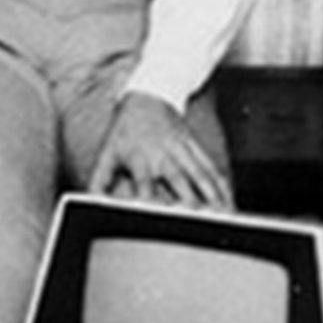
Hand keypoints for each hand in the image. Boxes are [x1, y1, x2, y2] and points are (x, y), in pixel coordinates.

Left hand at [88, 91, 234, 209]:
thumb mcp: (107, 152)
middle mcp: (163, 156)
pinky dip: (221, 187)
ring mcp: (182, 151)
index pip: (146, 185)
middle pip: (180, 182)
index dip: (151, 202)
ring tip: (224, 220)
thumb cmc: (124, 131)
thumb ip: (99, 181)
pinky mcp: (195, 147)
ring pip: (201, 177)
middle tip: (201, 225)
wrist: (148, 96)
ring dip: (213, 198)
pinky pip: (212, 169)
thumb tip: (91, 205)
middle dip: (190, 203)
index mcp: (140, 159)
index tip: (159, 220)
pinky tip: (230, 204)